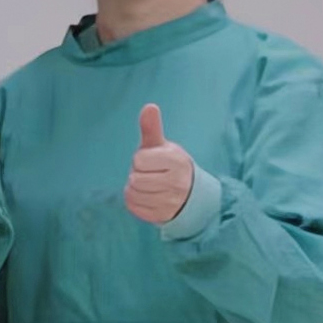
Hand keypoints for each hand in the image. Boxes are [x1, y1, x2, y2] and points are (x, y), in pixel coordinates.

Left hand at [127, 103, 195, 225]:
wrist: (190, 195)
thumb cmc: (169, 165)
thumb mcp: (163, 146)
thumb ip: (152, 128)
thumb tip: (149, 106)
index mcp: (177, 161)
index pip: (139, 159)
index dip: (141, 159)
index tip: (152, 161)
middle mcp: (177, 183)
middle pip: (135, 178)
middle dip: (137, 174)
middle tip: (150, 174)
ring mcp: (170, 202)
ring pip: (132, 193)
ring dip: (134, 188)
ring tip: (148, 184)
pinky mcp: (161, 216)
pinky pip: (133, 206)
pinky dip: (134, 200)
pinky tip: (146, 196)